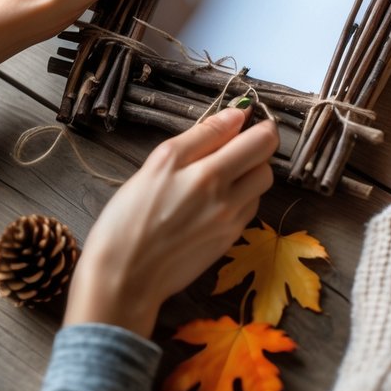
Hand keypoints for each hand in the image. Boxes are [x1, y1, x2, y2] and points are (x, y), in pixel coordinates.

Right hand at [64, 108, 278, 337]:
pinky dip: (238, 199)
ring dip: (247, 175)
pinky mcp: (227, 243)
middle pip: (267, 165)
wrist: (124, 276)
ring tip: (215, 174)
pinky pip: (246, 211)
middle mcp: (230, 201)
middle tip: (226, 147)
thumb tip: (238, 114)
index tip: (243, 120)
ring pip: (259, 189)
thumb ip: (203, 135)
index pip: (263, 140)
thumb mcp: (160, 162)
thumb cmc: (131, 215)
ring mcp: (231, 225)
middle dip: (255, 150)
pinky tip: (210, 200)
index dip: (259, 125)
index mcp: (211, 174)